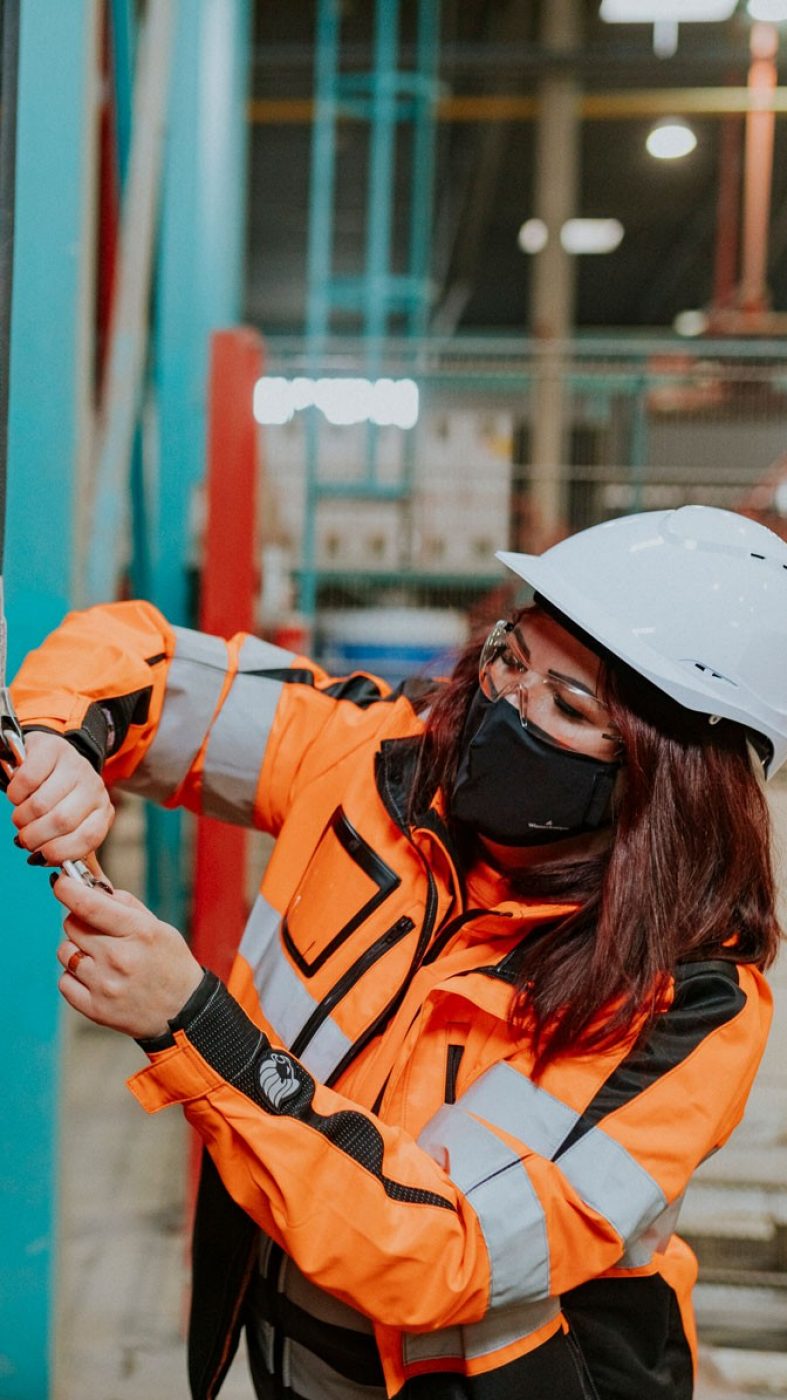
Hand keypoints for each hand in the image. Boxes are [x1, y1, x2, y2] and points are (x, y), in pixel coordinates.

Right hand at [7, 731, 114, 864]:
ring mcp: (74, 766)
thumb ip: (77, 850)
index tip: (41, 857)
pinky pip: (27, 780)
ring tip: (20, 819)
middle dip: (35, 837)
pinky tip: (18, 796)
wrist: (54, 757)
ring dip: (22, 818)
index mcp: (102, 810)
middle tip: (24, 839)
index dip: (59, 852)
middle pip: (61, 822)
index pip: (87, 838)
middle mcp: (94, 787)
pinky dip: (15, 794)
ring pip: (41, 804)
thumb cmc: (63, 798)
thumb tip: (81, 882)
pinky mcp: (52, 750)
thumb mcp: (76, 823)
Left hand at [51, 873, 203, 1038]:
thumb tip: (92, 886)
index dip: (68, 889)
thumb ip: (125, 905)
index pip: (89, 905)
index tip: (61, 883)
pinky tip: (96, 978)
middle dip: (80, 922)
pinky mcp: (95, 1008)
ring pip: (65, 952)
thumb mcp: (159, 927)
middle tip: (98, 931)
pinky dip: (75, 977)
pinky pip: (64, 981)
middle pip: (72, 925)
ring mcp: (105, 985)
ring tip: (99, 958)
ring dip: (76, 950)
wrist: (182, 1011)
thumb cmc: (170, 964)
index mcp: (138, 932)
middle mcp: (119, 957)